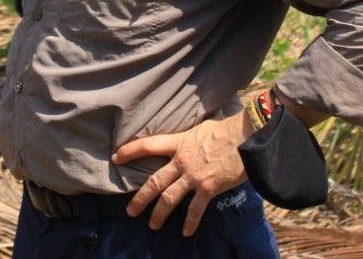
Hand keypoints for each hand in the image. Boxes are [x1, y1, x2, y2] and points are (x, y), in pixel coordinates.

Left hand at [111, 111, 252, 234]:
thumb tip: (189, 139)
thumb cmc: (227, 130)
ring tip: (153, 225)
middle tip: (130, 211)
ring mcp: (194, 176)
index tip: (116, 158)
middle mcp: (182, 161)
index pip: (148, 145)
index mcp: (179, 143)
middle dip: (140, 198)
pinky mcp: (208, 188)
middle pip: (154, 181)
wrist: (246, 138)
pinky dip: (190, 222)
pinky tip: (186, 232)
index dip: (130, 151)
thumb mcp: (201, 128)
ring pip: (169, 198)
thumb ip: (190, 138)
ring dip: (159, 214)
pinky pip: (195, 209)